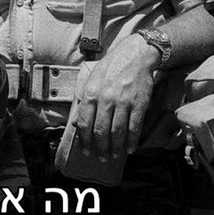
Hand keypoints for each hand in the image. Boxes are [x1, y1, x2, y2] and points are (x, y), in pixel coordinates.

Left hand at [69, 36, 157, 161]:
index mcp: (91, 93)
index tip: (86, 151)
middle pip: (101, 131)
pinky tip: (130, 149)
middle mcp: (106, 99)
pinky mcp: (139, 105)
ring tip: (113, 156)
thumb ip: (82, 100)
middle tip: (100, 159)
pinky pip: (134, 127)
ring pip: (118, 132)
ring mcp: (123, 103)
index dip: (84, 141)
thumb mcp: (90, 79)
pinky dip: (132, 141)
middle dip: (100, 148)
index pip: (84, 123)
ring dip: (115, 148)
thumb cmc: (110, 68)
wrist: (134, 55)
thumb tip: (74, 122)